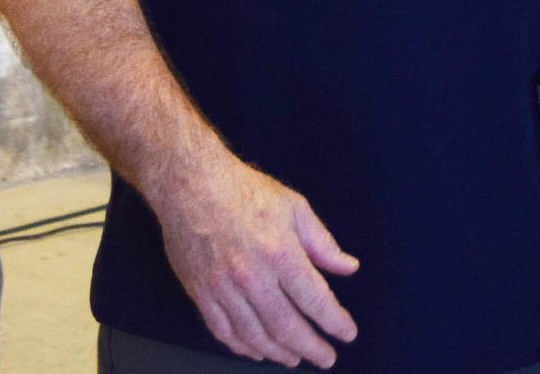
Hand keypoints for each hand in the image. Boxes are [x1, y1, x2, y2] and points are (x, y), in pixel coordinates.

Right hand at [149, 154, 359, 366]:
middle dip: (311, 347)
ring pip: (255, 335)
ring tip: (295, 358)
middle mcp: (252, 276)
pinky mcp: (200, 292)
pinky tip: (257, 351)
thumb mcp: (294, 207)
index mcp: (280, 252)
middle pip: (286, 326)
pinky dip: (242, 346)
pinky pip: (223, 330)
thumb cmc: (245, 191)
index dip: (334, 321)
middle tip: (325, 358)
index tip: (347, 333)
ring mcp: (223, 288)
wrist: (191, 184)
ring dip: (279, 353)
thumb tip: (349, 267)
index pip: (315, 299)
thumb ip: (322, 242)